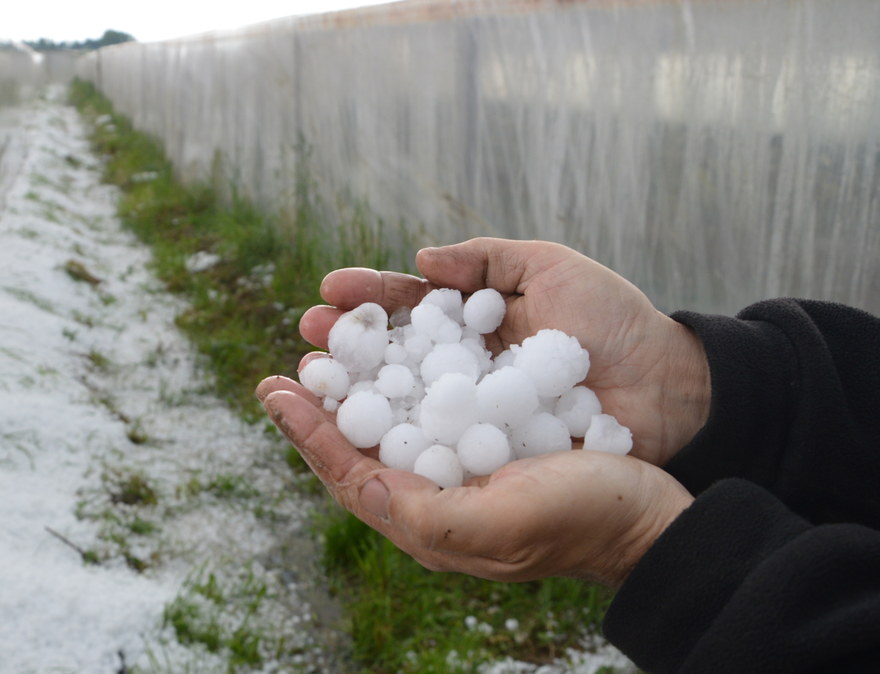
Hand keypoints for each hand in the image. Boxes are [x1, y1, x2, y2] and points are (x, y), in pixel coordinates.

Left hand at [255, 376, 693, 586]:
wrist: (652, 515)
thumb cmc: (582, 519)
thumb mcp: (499, 525)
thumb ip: (421, 513)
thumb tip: (354, 484)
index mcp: (426, 518)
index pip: (347, 471)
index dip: (306, 429)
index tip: (273, 386)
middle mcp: (435, 492)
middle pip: (362, 440)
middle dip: (326, 397)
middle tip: (298, 352)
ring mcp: (464, 463)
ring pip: (395, 415)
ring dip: (364, 376)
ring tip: (337, 337)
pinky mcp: (494, 436)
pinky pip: (437, 401)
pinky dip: (413, 369)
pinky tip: (404, 342)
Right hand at [298, 238, 711, 466]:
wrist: (673, 388)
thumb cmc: (615, 323)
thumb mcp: (551, 270)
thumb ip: (487, 261)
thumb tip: (421, 261)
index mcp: (473, 325)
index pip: (406, 308)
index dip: (366, 299)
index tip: (328, 290)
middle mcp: (461, 370)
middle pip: (389, 357)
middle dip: (344, 346)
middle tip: (306, 337)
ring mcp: (469, 415)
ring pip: (397, 404)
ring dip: (350, 394)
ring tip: (310, 383)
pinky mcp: (484, 455)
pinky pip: (428, 447)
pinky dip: (388, 441)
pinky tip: (353, 434)